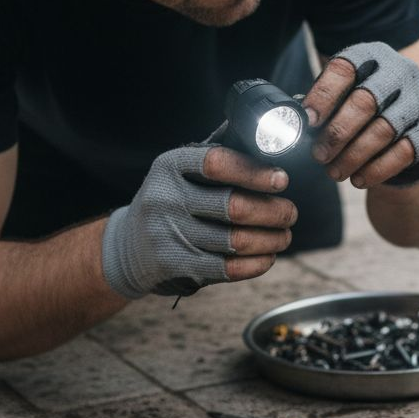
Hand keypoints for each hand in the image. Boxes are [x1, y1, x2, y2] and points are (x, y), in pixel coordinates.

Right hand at [100, 145, 296, 298]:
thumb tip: (269, 149)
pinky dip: (256, 263)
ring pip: (236, 240)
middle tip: (291, 213)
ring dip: (271, 239)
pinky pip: (227, 268)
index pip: (217, 162)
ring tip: (285, 236)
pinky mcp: (175, 264)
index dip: (255, 172)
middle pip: (233, 206)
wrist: (127, 246)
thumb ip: (216, 160)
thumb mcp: (179, 172)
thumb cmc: (170, 201)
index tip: (281, 180)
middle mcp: (166, 197)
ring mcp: (168, 233)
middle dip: (273, 211)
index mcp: (170, 165)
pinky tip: (269, 257)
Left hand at [303, 41, 418, 187]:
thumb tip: (294, 123)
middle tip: (318, 155)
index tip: (306, 122)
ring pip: (384, 130)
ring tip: (334, 172)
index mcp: (372, 56)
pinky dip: (377, 169)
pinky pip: (404, 152)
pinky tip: (359, 179)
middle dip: (337, 133)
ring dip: (354, 155)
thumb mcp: (346, 95)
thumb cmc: (367, 109)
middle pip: (365, 101)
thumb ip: (324, 104)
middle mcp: (400, 71)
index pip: (344, 68)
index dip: (323, 96)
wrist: (416, 123)